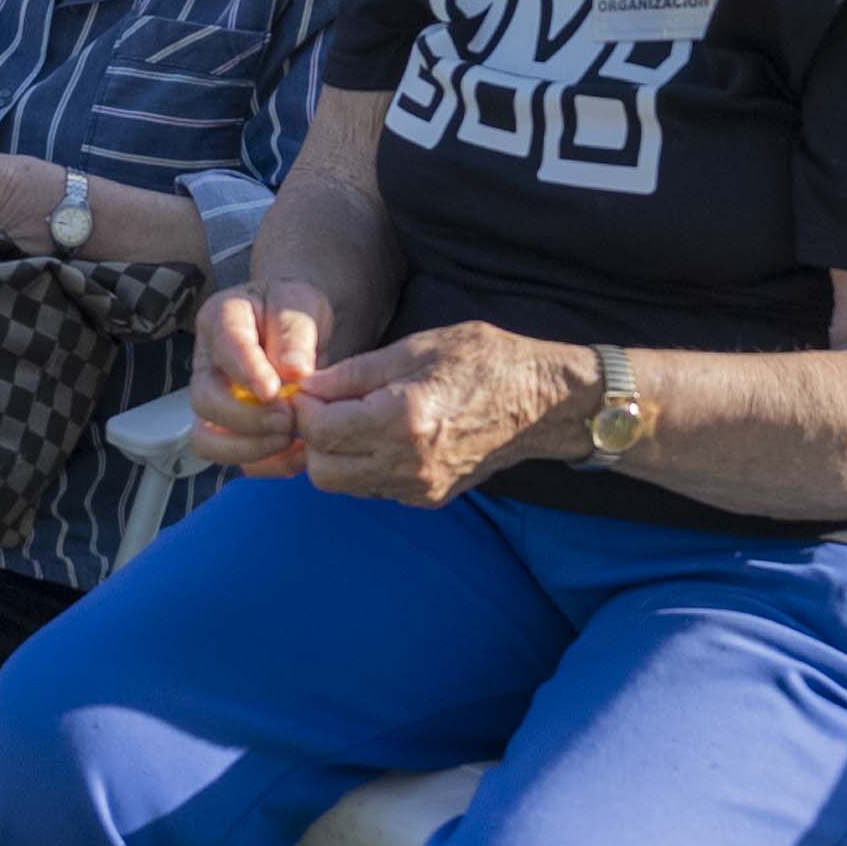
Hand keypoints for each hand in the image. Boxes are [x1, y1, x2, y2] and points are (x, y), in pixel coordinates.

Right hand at [190, 288, 325, 473]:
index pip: (225, 345)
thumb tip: (294, 372)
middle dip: (247, 419)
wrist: (296, 329)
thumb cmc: (293, 311)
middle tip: (288, 419)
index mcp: (221, 319)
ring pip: (208, 440)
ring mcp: (214, 400)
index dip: (246, 372)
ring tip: (290, 439)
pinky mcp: (231, 430)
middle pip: (205, 402)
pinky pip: (237, 459)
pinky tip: (298, 453)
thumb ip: (295, 335)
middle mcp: (207, 363)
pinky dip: (268, 464)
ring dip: (250, 448)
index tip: (273, 391)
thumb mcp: (300, 307)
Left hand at [285, 318, 603, 502]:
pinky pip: (375, 489)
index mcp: (402, 419)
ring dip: (338, 455)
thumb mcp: (417, 347)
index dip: (305, 408)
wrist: (542, 403)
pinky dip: (366, 466)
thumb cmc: (484, 362)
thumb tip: (307, 387)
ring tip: (359, 418)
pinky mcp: (430, 498)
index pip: (319, 431)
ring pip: (345, 486)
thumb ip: (355, 373)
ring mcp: (419, 487)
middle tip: (330, 406)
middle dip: (315, 439)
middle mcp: (407, 463)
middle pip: (322, 472)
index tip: (312, 389)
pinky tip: (387, 436)